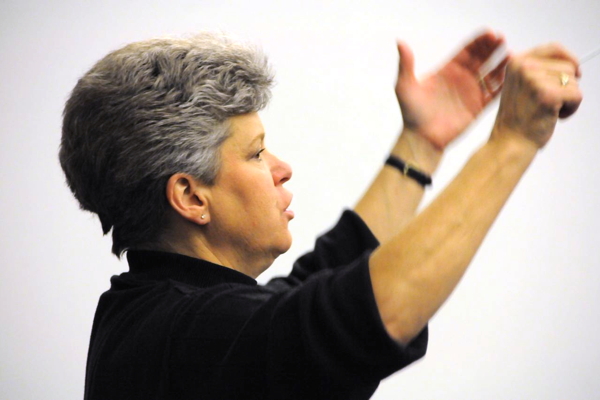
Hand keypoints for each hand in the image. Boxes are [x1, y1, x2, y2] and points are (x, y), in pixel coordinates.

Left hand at [396, 31, 507, 148]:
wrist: (421, 139)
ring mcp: (471, 92)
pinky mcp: (478, 107)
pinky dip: (504, 83)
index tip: (490, 33)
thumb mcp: (405, 86)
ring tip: (511, 55)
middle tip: (502, 39)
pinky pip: (495, 92)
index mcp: (447, 70)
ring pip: (491, 73)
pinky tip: (512, 75)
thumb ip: (406, 64)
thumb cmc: (411, 113)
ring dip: (502, 63)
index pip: (467, 50)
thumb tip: (400, 42)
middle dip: (493, 47)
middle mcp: (462, 79)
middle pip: (482, 58)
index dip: (479, 41)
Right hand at [492, 43, 581, 147]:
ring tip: (548, 110)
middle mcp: (524, 67)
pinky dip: (571, 109)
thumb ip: (536, 70)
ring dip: (567, 98)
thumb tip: (569, 62)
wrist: (509, 143)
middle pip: (567, 66)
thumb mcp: (520, 85)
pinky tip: (554, 116)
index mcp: (515, 62)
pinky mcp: (548, 95)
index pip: (553, 48)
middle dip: (566, 85)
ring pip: (574, 81)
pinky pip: (577, 95)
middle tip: (549, 102)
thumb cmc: (517, 119)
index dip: (569, 58)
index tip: (575, 71)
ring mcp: (535, 80)